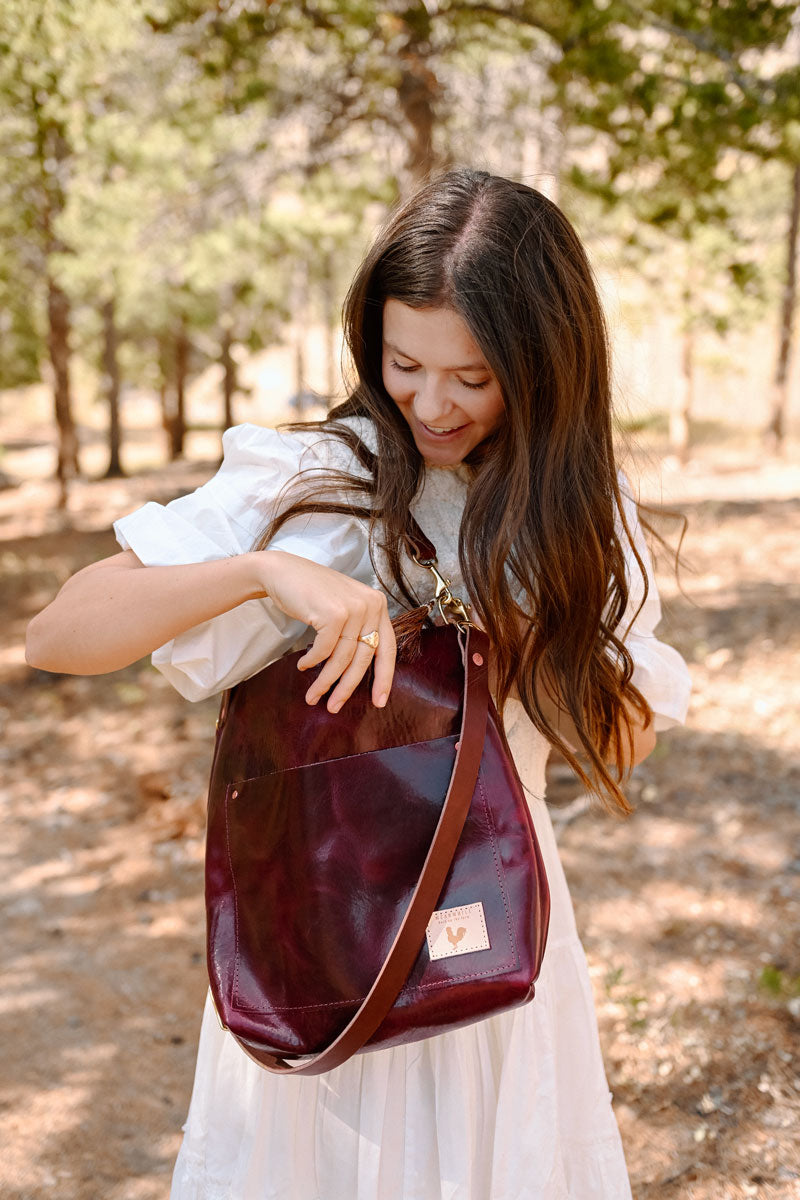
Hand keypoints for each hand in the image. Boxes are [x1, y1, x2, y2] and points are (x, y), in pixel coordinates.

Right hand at [256, 550, 395, 712]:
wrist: (282, 571)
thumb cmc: (311, 593)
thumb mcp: (344, 608)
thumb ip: (357, 631)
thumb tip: (358, 673)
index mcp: (377, 605)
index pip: (387, 648)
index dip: (384, 678)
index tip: (379, 701)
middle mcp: (371, 604)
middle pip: (364, 658)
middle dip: (348, 687)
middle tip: (335, 707)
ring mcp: (353, 608)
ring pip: (343, 658)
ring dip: (326, 681)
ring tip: (314, 695)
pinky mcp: (333, 614)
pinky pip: (324, 651)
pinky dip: (312, 662)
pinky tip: (304, 665)